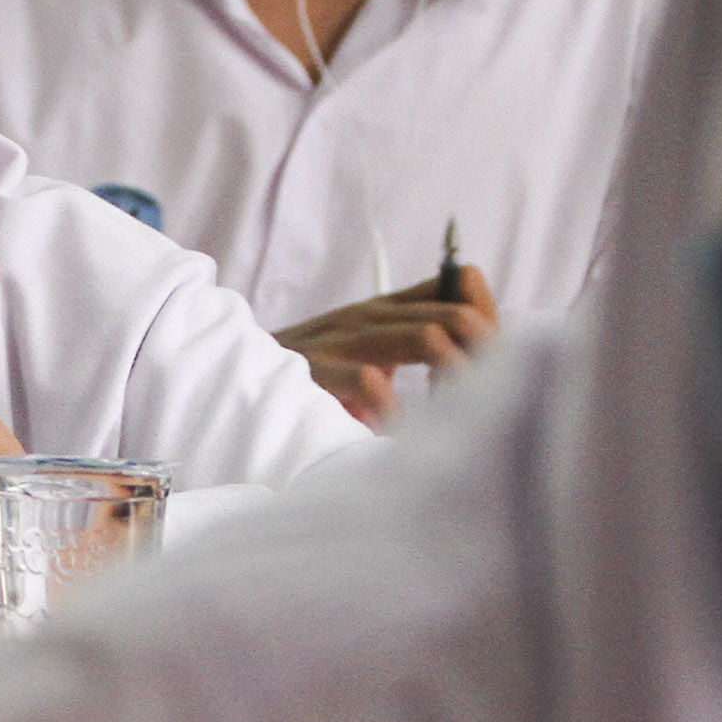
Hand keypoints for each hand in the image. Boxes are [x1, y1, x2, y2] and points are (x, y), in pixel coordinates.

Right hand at [278, 265, 495, 426]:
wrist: (225, 384)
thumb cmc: (303, 380)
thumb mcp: (362, 353)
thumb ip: (409, 345)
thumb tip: (477, 356)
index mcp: (384, 309)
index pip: (460, 285)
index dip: (491, 324)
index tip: (496, 369)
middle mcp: (367, 317)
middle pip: (457, 315)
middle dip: (486, 358)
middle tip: (490, 401)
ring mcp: (340, 341)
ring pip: (426, 337)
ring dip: (455, 379)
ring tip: (457, 417)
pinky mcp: (312, 371)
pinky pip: (372, 383)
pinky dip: (396, 413)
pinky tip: (395, 436)